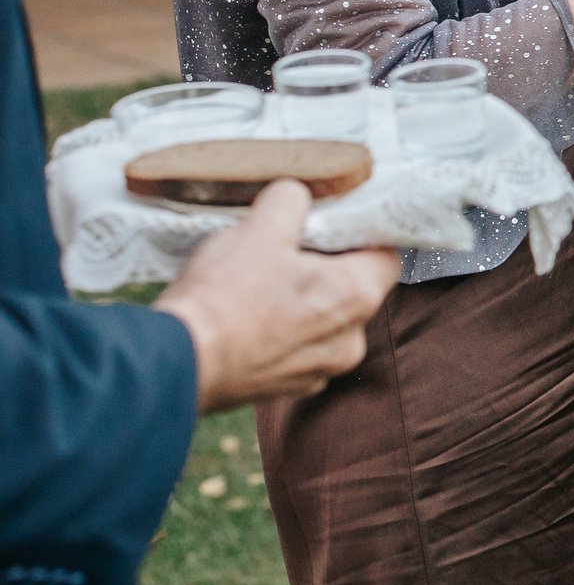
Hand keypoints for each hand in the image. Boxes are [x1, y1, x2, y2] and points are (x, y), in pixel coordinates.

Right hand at [153, 182, 399, 412]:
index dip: (359, 235)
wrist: (176, 364)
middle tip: (287, 249)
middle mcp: (350, 340)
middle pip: (353, 288)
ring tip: (259, 282)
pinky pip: (294, 347)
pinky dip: (278, 330)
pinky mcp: (285, 388)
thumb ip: (291, 200)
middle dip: (325, 266)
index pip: (385, 255)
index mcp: (357, 297)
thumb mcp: (261, 226)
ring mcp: (318, 370)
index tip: (331, 224)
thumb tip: (296, 196)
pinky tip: (246, 315)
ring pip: (322, 320)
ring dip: (300, 300)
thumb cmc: (224, 297)